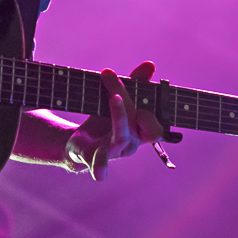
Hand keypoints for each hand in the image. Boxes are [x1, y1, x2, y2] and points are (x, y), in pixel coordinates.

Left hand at [65, 61, 163, 179]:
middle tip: (108, 75)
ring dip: (119, 116)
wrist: (81, 142)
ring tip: (114, 97)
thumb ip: (136, 83)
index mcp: (139, 132)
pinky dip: (100, 167)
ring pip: (121, 137)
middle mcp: (129, 143)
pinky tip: (100, 172)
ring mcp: (112, 151)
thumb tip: (150, 65)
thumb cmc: (106, 122)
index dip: (149, 113)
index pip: (155, 127)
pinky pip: (99, 164)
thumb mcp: (119, 100)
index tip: (131, 90)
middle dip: (126, 97)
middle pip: (135, 121)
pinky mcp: (92, 157)